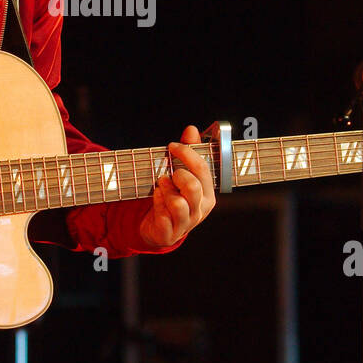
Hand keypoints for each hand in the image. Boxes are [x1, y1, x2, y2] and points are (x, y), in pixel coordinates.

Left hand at [139, 124, 216, 248]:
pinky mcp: (170, 233)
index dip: (186, 153)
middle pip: (193, 186)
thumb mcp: (182, 175)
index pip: (203, 169)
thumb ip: (188, 153)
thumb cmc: (174, 197)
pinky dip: (156, 203)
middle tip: (168, 174)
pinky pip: (163, 216)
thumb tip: (192, 129)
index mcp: (207, 194)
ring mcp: (186, 223)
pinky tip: (155, 199)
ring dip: (165, 190)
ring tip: (161, 187)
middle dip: (177, 175)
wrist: (161, 228)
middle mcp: (200, 209)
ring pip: (178, 203)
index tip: (172, 146)